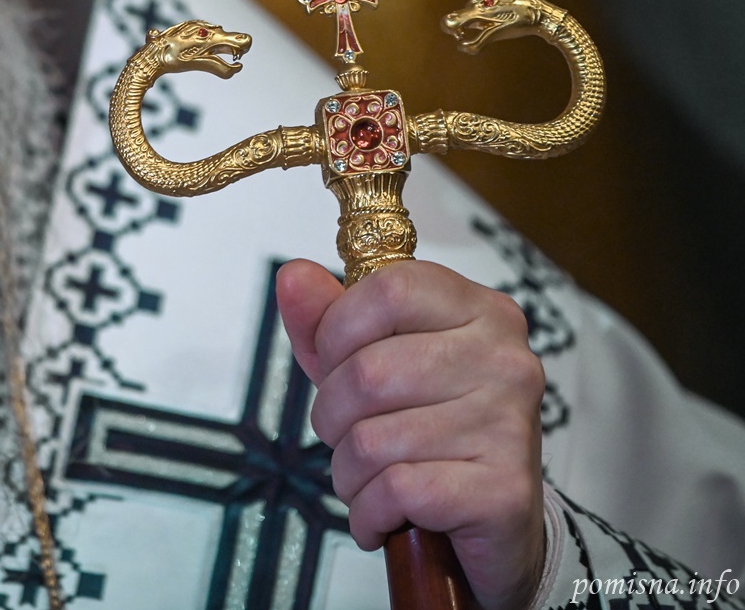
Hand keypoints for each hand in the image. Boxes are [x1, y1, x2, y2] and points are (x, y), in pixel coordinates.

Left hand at [276, 258, 546, 609]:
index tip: (336, 364)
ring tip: (371, 479)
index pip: (388, 290)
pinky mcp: (504, 491)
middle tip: (350, 438)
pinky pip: (395, 490)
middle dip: (333, 416)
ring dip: (348, 473)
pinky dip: (369, 512)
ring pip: (372, 439)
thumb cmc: (427, 432)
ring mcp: (510, 424)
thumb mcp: (369, 363)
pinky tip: (385, 514)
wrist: (494, 528)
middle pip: (368, 372)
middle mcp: (505, 360)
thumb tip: (292, 275)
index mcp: (480, 311)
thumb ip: (327, 319)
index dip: (337, 330)